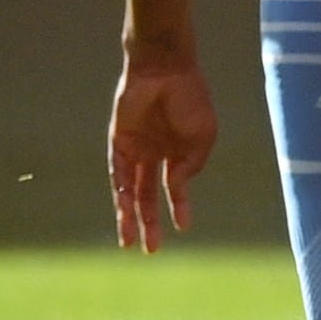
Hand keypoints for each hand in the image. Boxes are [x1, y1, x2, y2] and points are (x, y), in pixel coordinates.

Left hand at [109, 57, 217, 252]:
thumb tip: (178, 188)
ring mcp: (135, 149)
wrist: (166, 69)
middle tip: (152, 250)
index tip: (184, 228)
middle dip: (150, 223)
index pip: (175, 187)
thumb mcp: (203, 136)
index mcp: (177, 151)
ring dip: (130, 217)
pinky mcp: (118, 143)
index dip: (180, 207)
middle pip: (148, 196)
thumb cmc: (191, 99)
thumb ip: (191, 164)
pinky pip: (117, 173)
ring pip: (130, 191)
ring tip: (130, 243)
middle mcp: (154, 154)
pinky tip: (124, 210)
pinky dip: (121, 193)